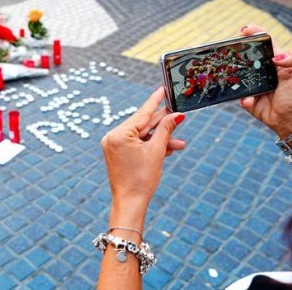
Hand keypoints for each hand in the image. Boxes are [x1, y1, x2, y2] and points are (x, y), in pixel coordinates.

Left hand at [101, 87, 185, 210]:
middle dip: (162, 125)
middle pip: (142, 125)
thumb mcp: (157, 151)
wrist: (130, 202)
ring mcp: (113, 145)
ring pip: (141, 135)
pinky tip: (167, 148)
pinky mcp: (116, 152)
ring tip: (179, 142)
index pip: (142, 113)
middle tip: (178, 116)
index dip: (155, 101)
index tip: (162, 89)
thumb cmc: (142, 178)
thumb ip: (166, 129)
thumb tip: (176, 115)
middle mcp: (112, 136)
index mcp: (119, 134)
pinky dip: (150, 145)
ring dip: (159, 139)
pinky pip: (136, 143)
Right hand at [239, 25, 291, 137]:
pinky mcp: (245, 96)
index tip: (244, 30)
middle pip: (246, 54)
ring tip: (234, 70)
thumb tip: (276, 57)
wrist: (291, 119)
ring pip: (237, 71)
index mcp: (276, 59)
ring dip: (234, 70)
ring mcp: (251, 81)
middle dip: (237, 48)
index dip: (255, 32)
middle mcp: (261, 68)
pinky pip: (238, 93)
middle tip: (232, 48)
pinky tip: (251, 99)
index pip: (264, 41)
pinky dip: (244, 96)